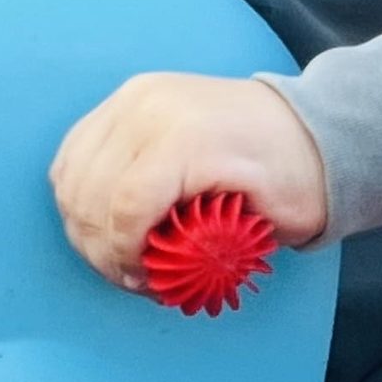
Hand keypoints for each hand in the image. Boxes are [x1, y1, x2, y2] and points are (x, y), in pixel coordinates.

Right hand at [50, 72, 329, 289]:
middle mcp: (148, 109)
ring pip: (70, 176)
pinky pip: (74, 156)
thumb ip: (210, 248)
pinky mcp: (122, 101)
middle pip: (88, 193)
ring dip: (83, 223)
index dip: (122, 253)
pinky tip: (106, 218)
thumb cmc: (297, 176)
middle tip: (129, 276)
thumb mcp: (269, 222)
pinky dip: (80, 194)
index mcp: (188, 138)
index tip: (142, 280)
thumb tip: (154, 272)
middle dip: (99, 247)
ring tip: (116, 251)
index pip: (126, 205)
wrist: (311, 125)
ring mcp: (130, 100)